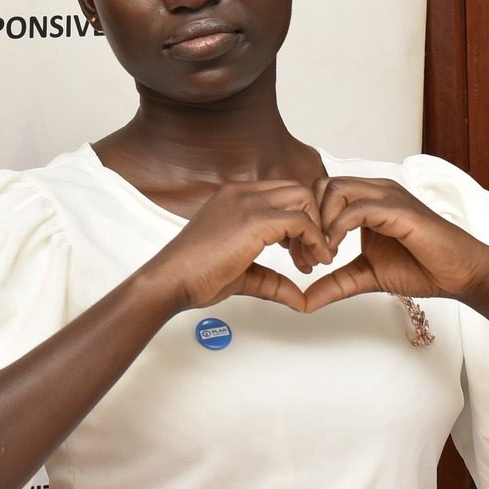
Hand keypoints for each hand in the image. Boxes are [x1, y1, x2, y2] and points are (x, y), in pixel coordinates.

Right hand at [139, 180, 332, 315]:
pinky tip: (311, 263)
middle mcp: (241, 193)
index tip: (299, 251)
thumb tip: (298, 298)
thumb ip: (272, 279)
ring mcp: (247, 203)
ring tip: (309, 262)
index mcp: (234, 197)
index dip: (299, 220)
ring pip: (304, 198)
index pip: (282, 193)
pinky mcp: (255, 220)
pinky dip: (315, 241)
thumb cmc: (195, 275)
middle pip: (298, 190)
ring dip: (316, 229)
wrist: (171, 280)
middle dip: (314, 221)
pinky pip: (302, 221)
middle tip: (310, 256)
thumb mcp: (243, 272)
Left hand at [301, 176, 488, 312]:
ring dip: (320, 223)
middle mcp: (374, 190)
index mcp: (365, 199)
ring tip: (323, 256)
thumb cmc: (421, 268)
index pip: (319, 193)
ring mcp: (387, 196)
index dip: (304, 221)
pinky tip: (335, 253)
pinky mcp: (399, 209)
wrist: (461, 274)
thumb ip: (335, 283)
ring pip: (335, 190)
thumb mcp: (366, 276)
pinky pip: (357, 209)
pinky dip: (338, 229)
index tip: (302, 256)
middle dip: (307, 219)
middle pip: (320, 186)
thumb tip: (304, 300)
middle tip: (308, 255)